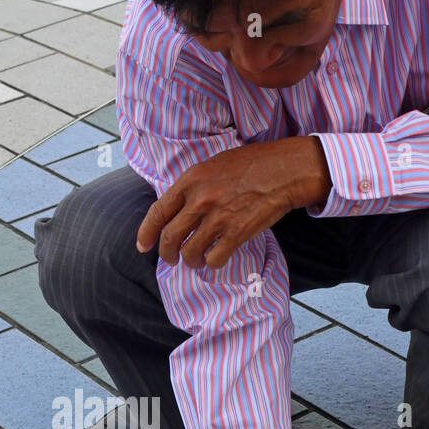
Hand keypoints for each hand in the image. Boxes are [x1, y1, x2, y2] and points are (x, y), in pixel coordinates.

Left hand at [137, 135, 331, 269]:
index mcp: (191, 180)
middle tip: (171, 260)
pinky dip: (212, 264)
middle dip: (166, 254)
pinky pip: (214, 259)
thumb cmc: (252, 165)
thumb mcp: (213, 165)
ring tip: (195, 261)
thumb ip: (193, 187)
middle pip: (170, 237)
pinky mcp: (237, 233)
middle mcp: (200, 199)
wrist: (286, 170)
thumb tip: (178, 208)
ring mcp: (218, 217)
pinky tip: (216, 260)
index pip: (158, 212)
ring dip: (190, 261)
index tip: (142, 246)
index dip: (146, 233)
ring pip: (190, 252)